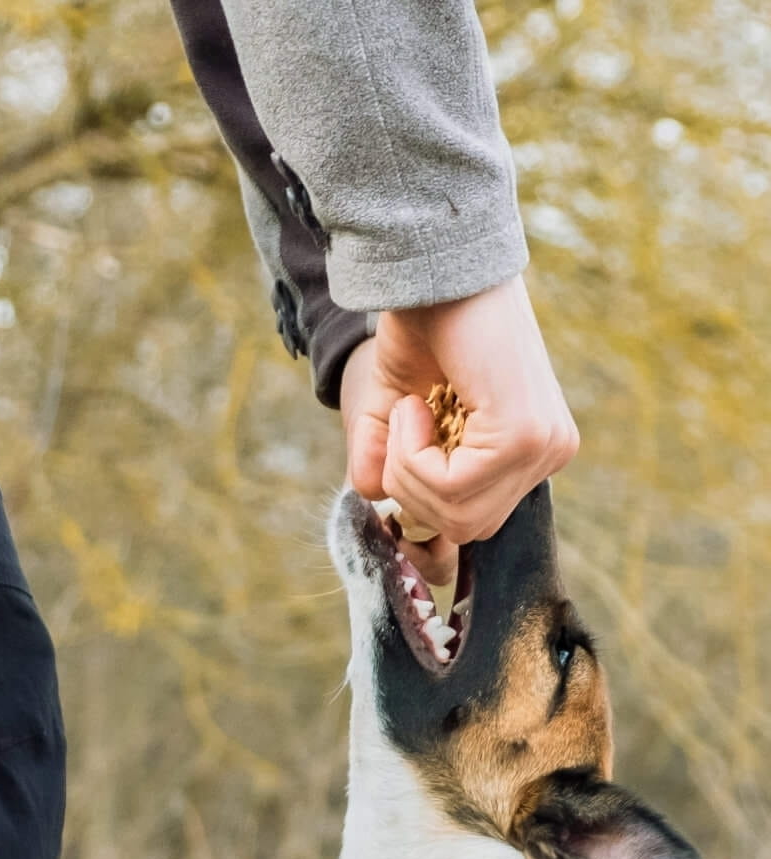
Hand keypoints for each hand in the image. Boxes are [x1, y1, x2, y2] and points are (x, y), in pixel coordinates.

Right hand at [340, 275, 577, 585]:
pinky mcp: (525, 434)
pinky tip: (418, 404)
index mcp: (530, 449)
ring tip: (412, 408)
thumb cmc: (424, 327)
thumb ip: (384, 460)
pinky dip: (411, 453)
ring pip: (457, 514)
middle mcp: (549, 452)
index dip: (421, 498)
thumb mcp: (394, 409)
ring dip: (408, 467)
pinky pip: (451, 488)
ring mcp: (543, 446)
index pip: (472, 520)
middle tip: (403, 422)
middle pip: (465, 527)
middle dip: (411, 486)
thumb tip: (369, 497)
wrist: (435, 270)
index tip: (402, 440)